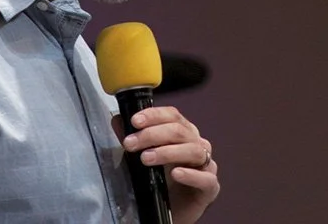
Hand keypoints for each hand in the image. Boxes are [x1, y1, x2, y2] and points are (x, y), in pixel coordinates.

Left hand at [119, 107, 219, 223]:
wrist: (170, 212)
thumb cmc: (159, 180)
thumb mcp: (141, 156)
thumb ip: (133, 138)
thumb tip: (117, 120)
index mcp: (184, 132)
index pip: (172, 115)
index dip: (154, 115)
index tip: (135, 121)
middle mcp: (197, 144)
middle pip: (179, 131)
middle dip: (152, 135)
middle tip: (130, 144)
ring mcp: (206, 165)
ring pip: (193, 150)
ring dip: (167, 152)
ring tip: (146, 159)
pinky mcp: (210, 187)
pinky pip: (205, 178)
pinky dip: (190, 175)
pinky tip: (175, 174)